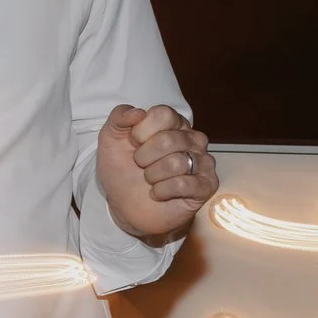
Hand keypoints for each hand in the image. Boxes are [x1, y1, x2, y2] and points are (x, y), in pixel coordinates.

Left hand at [97, 103, 212, 241]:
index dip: (140, 132)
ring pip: (176, 163)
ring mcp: (203, 162)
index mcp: (173, 123)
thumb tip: (137, 112)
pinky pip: (183, 184)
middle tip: (141, 165)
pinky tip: (158, 192)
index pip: (163, 114)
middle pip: (168, 139)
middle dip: (143, 157)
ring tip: (150, 180)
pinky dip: (162, 191)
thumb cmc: (122, 170)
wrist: (125, 205)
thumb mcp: (110, 139)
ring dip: (152, 176)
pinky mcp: (207, 185)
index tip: (133, 144)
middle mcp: (193, 139)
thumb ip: (119, 117)